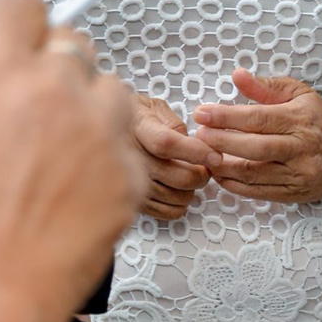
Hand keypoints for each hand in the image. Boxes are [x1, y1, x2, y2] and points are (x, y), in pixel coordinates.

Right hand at [0, 0, 140, 321]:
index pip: (23, 3)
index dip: (17, 21)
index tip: (17, 37)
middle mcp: (54, 91)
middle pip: (72, 43)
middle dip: (53, 67)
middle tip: (30, 112)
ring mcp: (99, 133)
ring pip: (109, 90)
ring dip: (87, 109)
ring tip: (52, 158)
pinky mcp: (129, 176)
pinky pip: (126, 146)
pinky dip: (105, 160)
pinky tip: (68, 196)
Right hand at [131, 95, 211, 221]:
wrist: (106, 133)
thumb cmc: (138, 118)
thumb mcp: (155, 108)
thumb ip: (175, 125)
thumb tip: (196, 146)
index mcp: (138, 128)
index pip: (166, 144)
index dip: (196, 151)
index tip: (215, 156)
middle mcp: (130, 157)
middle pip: (178, 177)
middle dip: (202, 174)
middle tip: (206, 166)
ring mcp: (130, 182)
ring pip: (177, 196)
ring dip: (192, 189)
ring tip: (189, 175)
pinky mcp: (134, 200)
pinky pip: (168, 212)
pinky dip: (181, 204)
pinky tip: (178, 190)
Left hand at [193, 70, 321, 204]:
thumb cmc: (320, 119)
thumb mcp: (299, 94)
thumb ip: (265, 87)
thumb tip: (237, 75)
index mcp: (300, 119)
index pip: (258, 118)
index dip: (226, 116)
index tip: (202, 113)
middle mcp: (301, 148)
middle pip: (254, 148)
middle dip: (221, 141)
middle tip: (198, 135)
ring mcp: (298, 174)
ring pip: (253, 173)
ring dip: (223, 165)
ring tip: (203, 155)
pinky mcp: (294, 193)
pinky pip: (258, 192)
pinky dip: (234, 185)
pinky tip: (219, 174)